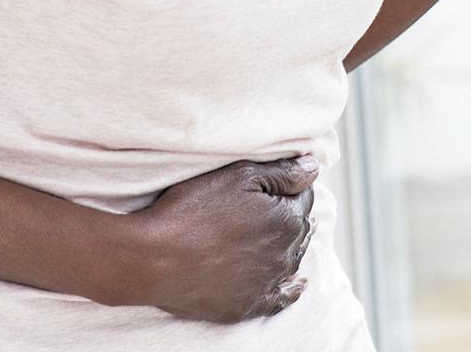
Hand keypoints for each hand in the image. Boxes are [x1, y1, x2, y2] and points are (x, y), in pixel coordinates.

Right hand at [130, 155, 319, 323]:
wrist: (156, 259)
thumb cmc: (192, 210)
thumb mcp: (237, 176)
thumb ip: (282, 172)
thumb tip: (314, 167)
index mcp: (286, 219)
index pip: (303, 196)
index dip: (289, 186)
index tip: (273, 182)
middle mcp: (285, 254)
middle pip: (300, 228)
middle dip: (291, 214)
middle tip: (270, 204)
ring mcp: (268, 282)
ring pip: (292, 260)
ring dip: (289, 245)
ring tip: (278, 234)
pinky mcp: (249, 304)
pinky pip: (282, 297)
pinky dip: (292, 289)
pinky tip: (297, 283)